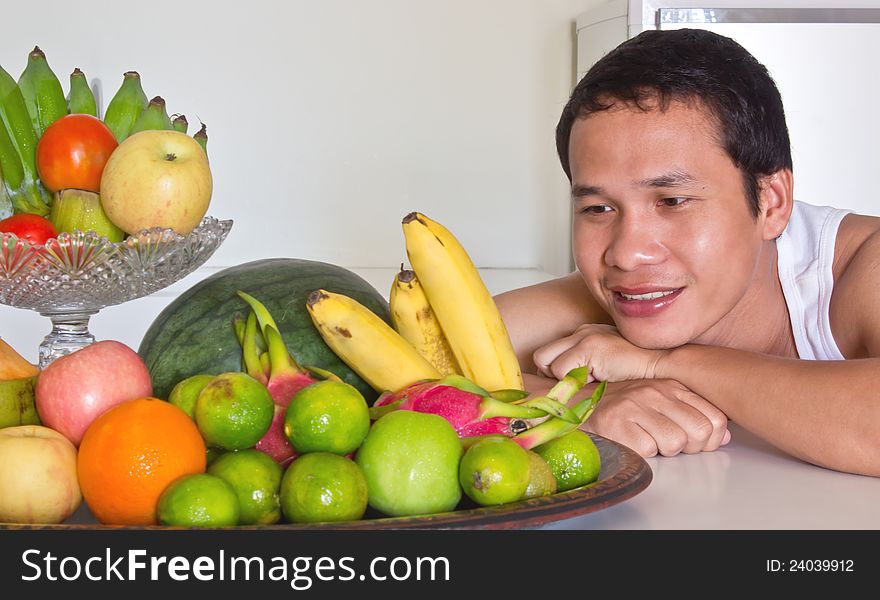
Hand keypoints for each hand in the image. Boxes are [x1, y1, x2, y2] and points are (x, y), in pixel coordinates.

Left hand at [533, 323, 666, 382]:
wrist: (664, 363)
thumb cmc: (639, 371)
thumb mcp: (607, 367)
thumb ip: (586, 370)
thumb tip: (564, 389)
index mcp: (585, 335)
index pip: (551, 355)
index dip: (556, 374)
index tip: (570, 386)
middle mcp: (581, 332)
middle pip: (541, 356)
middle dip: (551, 376)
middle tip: (573, 386)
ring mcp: (584, 336)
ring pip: (547, 362)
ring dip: (563, 379)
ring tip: (589, 381)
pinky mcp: (589, 346)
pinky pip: (562, 369)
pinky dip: (574, 380)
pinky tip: (597, 379)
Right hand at [582, 379, 730, 456]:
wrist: (575, 403)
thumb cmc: (620, 408)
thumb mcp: (659, 403)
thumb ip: (691, 415)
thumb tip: (724, 435)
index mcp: (670, 386)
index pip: (714, 417)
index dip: (712, 440)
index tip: (697, 444)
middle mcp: (655, 391)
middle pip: (699, 432)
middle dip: (688, 448)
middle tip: (669, 445)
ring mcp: (635, 405)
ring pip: (674, 443)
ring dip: (662, 451)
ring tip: (646, 440)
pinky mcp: (616, 421)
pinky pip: (646, 450)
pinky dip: (640, 453)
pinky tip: (629, 441)